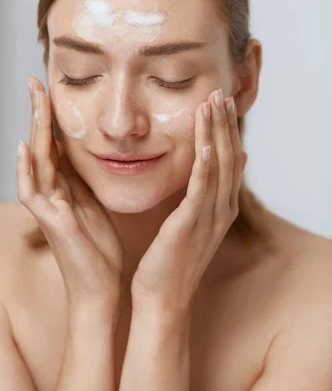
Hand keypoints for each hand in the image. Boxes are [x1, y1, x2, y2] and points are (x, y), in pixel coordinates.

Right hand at [16, 77, 123, 310]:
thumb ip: (85, 181)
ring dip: (34, 129)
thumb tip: (90, 155)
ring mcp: (49, 206)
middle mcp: (53, 192)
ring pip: (37, 160)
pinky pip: (33, 193)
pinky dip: (26, 171)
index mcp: (67, 187)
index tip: (53, 88)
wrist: (100, 287)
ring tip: (34, 99)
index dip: (53, 117)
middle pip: (43, 145)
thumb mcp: (95, 205)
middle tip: (35, 81)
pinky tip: (24, 148)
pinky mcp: (51, 222)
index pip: (56, 144)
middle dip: (40, 113)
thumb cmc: (99, 250)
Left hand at [131, 88, 246, 312]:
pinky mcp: (191, 225)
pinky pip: (201, 191)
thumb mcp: (192, 221)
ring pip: (218, 167)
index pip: (227, 159)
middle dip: (224, 124)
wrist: (162, 298)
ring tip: (212, 105)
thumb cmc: (170, 260)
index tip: (219, 102)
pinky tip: (205, 144)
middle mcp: (221, 209)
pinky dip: (206, 166)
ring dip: (216, 134)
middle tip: (220, 92)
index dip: (225, 129)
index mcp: (220, 207)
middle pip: (228, 157)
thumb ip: (206, 193)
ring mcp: (209, 218)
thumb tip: (224, 164)